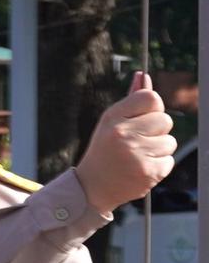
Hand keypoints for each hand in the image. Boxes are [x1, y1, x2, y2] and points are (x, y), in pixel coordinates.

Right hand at [74, 72, 176, 212]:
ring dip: (159, 149)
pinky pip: (170, 160)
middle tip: (138, 140)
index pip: (151, 98)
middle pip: (165, 119)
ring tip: (138, 155)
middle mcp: (124, 134)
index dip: (152, 107)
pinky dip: (159, 165)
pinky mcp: (148, 172)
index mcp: (113, 118)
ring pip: (170, 141)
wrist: (92, 186)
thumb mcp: (111, 122)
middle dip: (157, 129)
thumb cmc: (104, 149)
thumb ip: (130, 100)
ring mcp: (137, 154)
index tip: (143, 118)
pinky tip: (141, 168)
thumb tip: (143, 76)